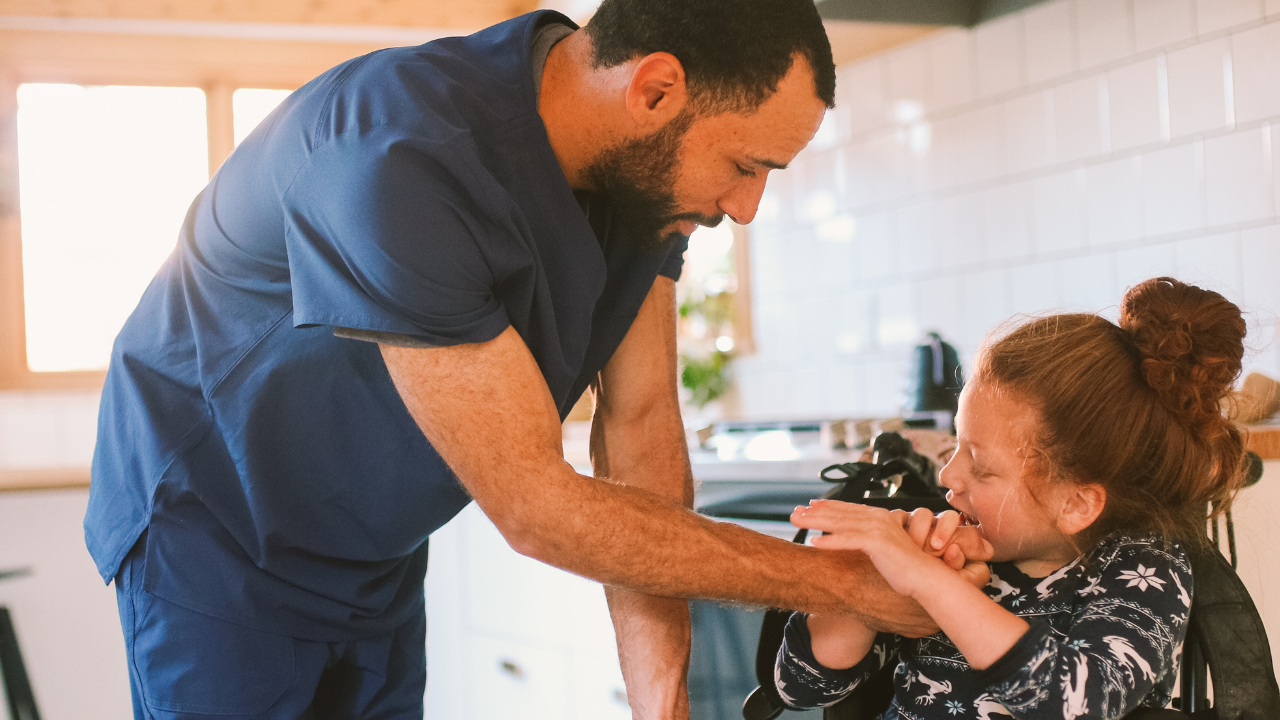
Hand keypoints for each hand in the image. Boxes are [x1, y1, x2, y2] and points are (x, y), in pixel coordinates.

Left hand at [792, 501, 951, 598]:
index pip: (847, 509)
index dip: (826, 507)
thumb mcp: (883, 547)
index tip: (808, 506)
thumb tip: (851, 538)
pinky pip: (849, 540)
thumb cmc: (905, 566)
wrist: (926, 577)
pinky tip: (814, 542)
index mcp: (879, 517)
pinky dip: (831, 541)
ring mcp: (878, 529)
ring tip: (797, 522)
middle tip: (794, 513)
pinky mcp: (878, 543)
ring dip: (816, 522)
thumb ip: (869, 538)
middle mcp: (877, 518)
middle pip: (839, 513)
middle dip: (814, 513)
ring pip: (840, 524)